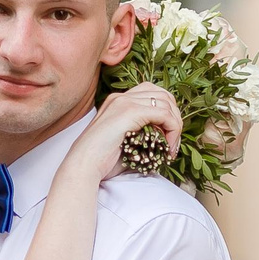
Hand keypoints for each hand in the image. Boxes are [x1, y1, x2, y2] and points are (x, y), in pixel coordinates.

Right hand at [65, 83, 182, 183]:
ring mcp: (125, 102)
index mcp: (119, 101)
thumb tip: (165, 136)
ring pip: (167, 104)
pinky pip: (164, 114)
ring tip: (170, 148)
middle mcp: (122, 97)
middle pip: (164, 95)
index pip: (153, 94)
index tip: (168, 138)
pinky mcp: (129, 112)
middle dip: (175, 118)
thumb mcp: (126, 141)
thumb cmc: (101, 161)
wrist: (83, 165)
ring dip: (175, 126)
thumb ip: (143, 132)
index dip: (167, 113)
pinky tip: (167, 148)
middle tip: (173, 143)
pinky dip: (172, 130)